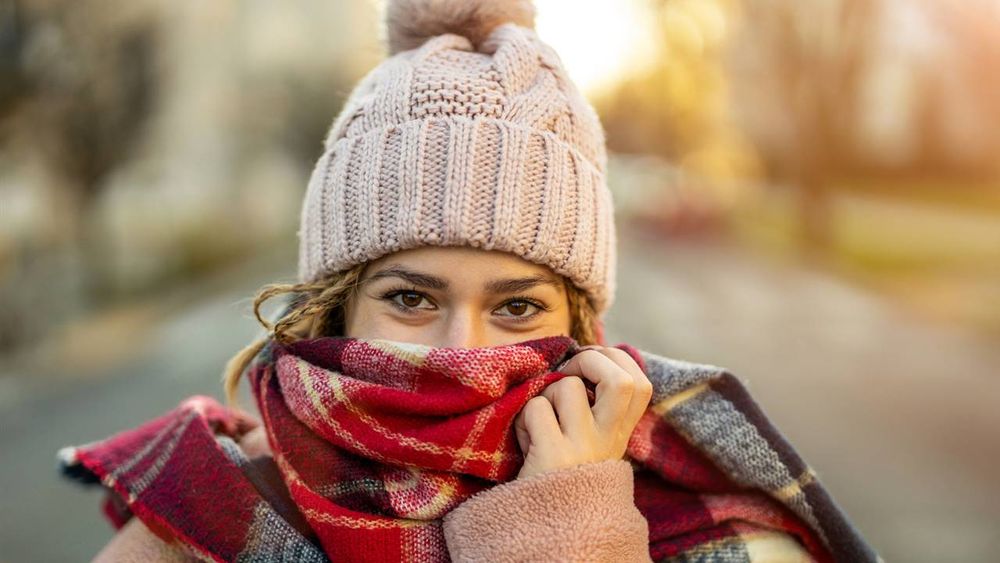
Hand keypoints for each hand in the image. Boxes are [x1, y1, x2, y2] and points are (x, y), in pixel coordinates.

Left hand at [513, 345, 652, 479]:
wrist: (551, 534)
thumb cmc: (560, 476)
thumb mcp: (589, 444)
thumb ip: (596, 410)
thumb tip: (588, 360)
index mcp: (620, 435)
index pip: (641, 383)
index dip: (616, 360)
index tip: (590, 365)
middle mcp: (609, 441)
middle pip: (622, 380)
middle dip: (590, 360)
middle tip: (568, 374)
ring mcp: (584, 448)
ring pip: (567, 386)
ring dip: (545, 394)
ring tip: (541, 420)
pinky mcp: (554, 456)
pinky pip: (536, 408)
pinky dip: (524, 417)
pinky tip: (527, 442)